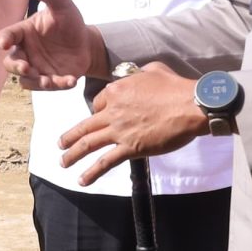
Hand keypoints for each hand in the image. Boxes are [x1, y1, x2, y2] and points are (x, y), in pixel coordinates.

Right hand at [0, 0, 108, 89]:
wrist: (87, 42)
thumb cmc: (69, 20)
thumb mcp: (61, 3)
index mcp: (23, 32)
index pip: (7, 36)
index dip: (4, 40)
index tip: (5, 43)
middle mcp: (26, 52)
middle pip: (10, 62)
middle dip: (15, 66)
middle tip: (26, 67)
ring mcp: (36, 68)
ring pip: (25, 79)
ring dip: (35, 81)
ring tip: (48, 81)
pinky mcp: (49, 80)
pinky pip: (47, 86)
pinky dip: (58, 85)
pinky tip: (70, 81)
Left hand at [58, 65, 206, 184]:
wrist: (191, 106)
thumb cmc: (176, 88)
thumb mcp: (154, 70)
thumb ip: (140, 73)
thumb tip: (140, 74)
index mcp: (116, 91)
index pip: (98, 103)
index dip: (96, 111)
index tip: (96, 118)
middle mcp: (113, 111)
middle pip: (85, 125)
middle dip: (70, 136)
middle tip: (60, 143)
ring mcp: (119, 131)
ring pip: (88, 144)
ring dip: (72, 154)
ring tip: (63, 163)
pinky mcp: (130, 148)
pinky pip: (105, 162)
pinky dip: (92, 173)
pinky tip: (82, 180)